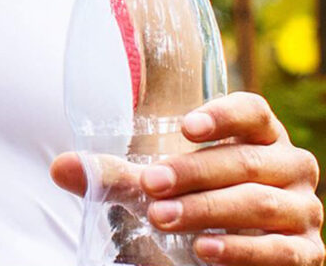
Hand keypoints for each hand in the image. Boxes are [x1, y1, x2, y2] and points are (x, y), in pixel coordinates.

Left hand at [51, 92, 324, 264]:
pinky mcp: (308, 252)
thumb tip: (62, 168)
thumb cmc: (192, 198)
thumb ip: (115, 174)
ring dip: (208, 211)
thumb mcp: (156, 182)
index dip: (223, 115)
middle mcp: (290, 165)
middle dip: (193, 174)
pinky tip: (205, 251)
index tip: (184, 126)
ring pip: (259, 204)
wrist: (226, 249)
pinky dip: (242, 251)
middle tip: (150, 184)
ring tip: (164, 217)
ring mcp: (304, 209)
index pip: (253, 110)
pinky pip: (282, 251)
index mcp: (261, 132)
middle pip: (246, 161)